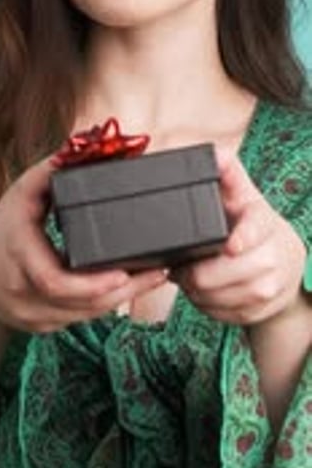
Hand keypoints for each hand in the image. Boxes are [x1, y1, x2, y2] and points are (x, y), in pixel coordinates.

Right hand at [0, 156, 167, 332]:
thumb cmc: (2, 226)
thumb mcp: (22, 193)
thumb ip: (51, 170)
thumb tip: (80, 146)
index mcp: (18, 256)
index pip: (55, 282)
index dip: (92, 284)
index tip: (124, 273)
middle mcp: (22, 291)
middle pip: (81, 304)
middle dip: (125, 291)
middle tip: (157, 273)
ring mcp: (30, 314)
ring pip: (85, 316)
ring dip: (122, 299)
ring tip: (153, 278)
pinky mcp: (41, 325)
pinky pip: (79, 320)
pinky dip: (104, 306)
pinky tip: (126, 290)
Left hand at [171, 148, 306, 325]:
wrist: (286, 263)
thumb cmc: (253, 224)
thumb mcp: (244, 196)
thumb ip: (228, 173)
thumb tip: (215, 154)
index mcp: (265, 223)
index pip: (256, 230)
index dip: (243, 238)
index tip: (231, 245)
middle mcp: (272, 257)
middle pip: (225, 273)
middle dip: (194, 271)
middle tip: (180, 265)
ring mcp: (269, 288)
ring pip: (219, 297)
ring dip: (196, 290)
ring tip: (189, 276)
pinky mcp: (261, 311)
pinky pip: (223, 314)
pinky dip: (207, 305)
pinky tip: (204, 292)